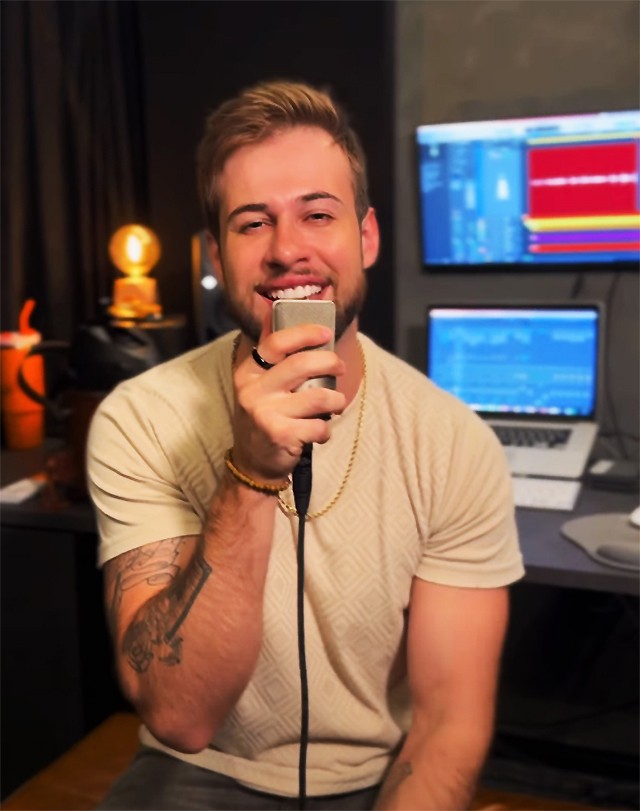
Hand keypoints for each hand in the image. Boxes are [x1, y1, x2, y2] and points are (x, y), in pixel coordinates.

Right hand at [231, 323, 345, 481]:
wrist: (253, 463)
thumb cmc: (263, 416)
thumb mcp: (257, 383)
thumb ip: (268, 352)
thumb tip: (273, 311)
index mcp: (248, 373)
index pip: (276, 342)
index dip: (305, 333)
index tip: (325, 332)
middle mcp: (253, 391)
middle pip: (302, 365)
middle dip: (330, 363)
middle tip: (340, 367)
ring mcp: (266, 414)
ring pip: (318, 396)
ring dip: (336, 400)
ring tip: (335, 404)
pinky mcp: (281, 436)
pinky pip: (320, 426)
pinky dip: (326, 430)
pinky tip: (319, 432)